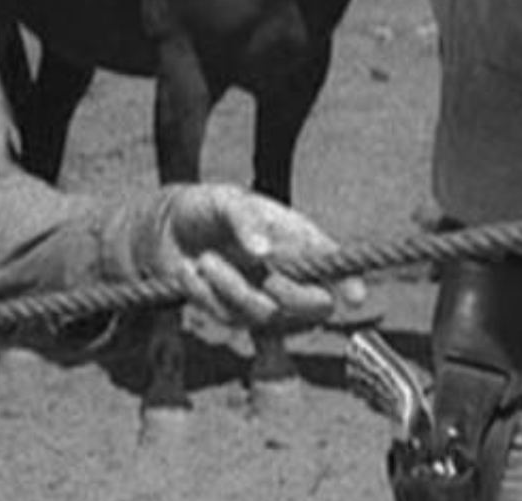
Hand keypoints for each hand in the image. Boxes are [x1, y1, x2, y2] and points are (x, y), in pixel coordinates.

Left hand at [154, 183, 366, 329]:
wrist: (166, 230)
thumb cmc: (207, 208)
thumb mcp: (225, 202)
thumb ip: (244, 220)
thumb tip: (263, 251)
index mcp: (298, 240)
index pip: (334, 266)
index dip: (350, 283)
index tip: (355, 297)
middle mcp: (288, 274)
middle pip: (314, 308)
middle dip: (287, 293)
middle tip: (259, 264)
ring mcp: (262, 298)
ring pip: (264, 315)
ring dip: (230, 288)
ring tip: (205, 259)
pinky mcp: (234, 315)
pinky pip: (228, 319)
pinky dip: (206, 296)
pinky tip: (190, 273)